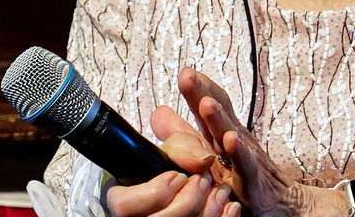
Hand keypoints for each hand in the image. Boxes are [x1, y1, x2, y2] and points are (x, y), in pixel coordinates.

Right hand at [105, 105, 240, 216]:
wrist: (193, 186)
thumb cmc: (178, 166)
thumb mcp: (177, 147)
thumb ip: (184, 145)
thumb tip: (203, 159)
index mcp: (124, 198)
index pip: (125, 205)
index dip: (154, 192)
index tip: (177, 176)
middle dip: (188, 200)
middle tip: (203, 180)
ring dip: (208, 209)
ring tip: (221, 190)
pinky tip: (230, 205)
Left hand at [179, 68, 347, 216]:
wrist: (284, 206)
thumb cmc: (244, 178)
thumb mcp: (211, 156)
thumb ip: (185, 135)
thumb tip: (157, 114)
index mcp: (223, 134)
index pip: (212, 104)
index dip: (199, 88)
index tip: (185, 72)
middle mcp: (236, 141)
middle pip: (219, 113)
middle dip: (203, 93)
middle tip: (187, 75)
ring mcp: (247, 161)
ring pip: (231, 136)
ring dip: (219, 119)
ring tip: (206, 104)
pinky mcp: (255, 184)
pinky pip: (246, 167)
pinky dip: (240, 153)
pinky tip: (232, 141)